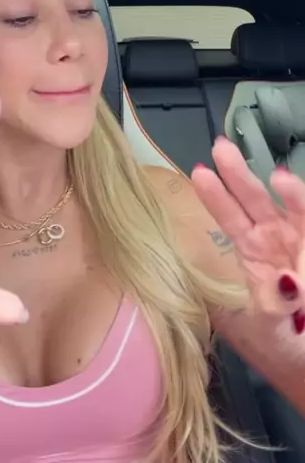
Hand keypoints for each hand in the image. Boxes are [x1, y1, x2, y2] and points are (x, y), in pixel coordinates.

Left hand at [191, 137, 304, 331]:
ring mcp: (300, 243)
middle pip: (256, 203)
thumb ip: (274, 305)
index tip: (199, 173)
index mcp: (251, 254)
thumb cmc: (282, 346)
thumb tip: (288, 281)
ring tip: (279, 176)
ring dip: (289, 193)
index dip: (216, 197)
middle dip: (240, 176)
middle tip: (222, 149)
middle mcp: (275, 241)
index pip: (230, 219)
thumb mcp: (269, 331)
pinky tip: (295, 190)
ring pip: (294, 211)